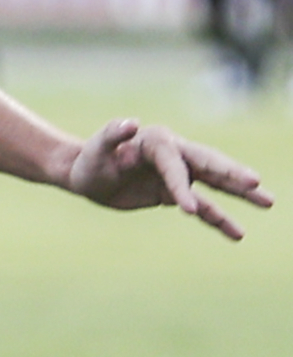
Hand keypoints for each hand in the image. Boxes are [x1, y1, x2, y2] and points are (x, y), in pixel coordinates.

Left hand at [67, 117, 272, 240]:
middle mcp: (173, 154)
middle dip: (232, 175)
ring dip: (240, 193)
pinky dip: (219, 219)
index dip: (181, 185)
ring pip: (214, 185)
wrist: (87, 174)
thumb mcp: (96, 149)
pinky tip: (238, 233)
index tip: (186, 209)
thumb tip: (130, 123)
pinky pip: (202, 207)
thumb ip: (111, 135)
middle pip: (208, 165)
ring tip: (268, 202)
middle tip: (256, 183)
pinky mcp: (174, 193)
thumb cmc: (90, 160)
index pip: (174, 165)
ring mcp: (178, 174)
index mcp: (157, 142)